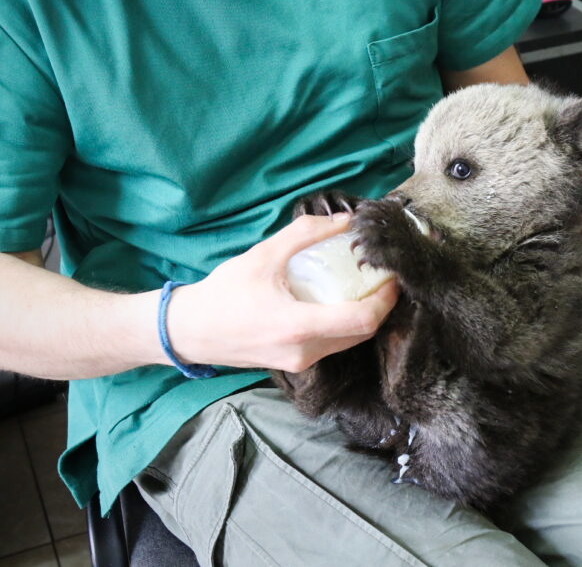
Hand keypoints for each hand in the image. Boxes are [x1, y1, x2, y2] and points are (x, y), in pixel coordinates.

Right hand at [165, 213, 398, 372]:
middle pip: (362, 332)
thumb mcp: (264, 255)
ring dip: (364, 315)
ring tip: (366, 284)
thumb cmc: (223, 294)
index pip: (363, 320)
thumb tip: (344, 219)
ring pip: (349, 340)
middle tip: (384, 275)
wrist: (190, 331)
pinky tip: (342, 300)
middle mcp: (305, 351)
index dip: (386, 298)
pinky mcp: (296, 364)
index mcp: (299, 327)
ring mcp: (301, 362)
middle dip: (380, 304)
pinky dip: (345, 323)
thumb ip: (305, 234)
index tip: (392, 274)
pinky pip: (333, 344)